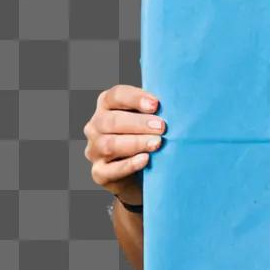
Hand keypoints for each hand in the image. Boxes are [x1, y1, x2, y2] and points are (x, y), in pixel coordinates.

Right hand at [83, 84, 165, 205]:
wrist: (141, 173)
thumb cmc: (147, 136)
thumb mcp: (149, 119)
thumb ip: (154, 110)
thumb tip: (174, 105)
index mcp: (107, 106)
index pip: (115, 96)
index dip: (135, 98)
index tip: (155, 104)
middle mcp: (96, 126)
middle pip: (111, 121)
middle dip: (139, 123)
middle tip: (161, 127)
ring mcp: (95, 150)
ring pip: (109, 145)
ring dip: (136, 143)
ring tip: (157, 143)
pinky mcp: (100, 173)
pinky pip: (111, 169)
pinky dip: (129, 164)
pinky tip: (145, 159)